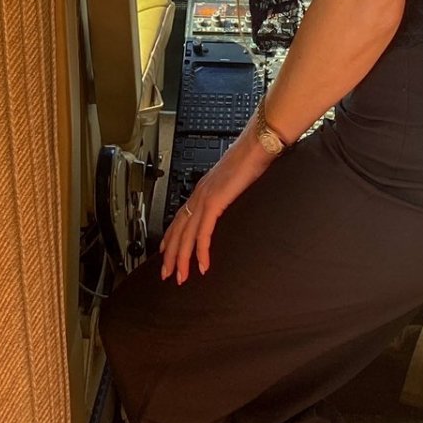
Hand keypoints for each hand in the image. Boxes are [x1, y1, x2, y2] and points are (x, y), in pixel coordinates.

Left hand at [159, 130, 275, 283]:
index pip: (180, 217)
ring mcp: (204, 198)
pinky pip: (203, 232)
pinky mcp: (214, 202)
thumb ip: (227, 193)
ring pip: (186, 235)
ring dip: (182, 259)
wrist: (257, 145)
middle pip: (178, 230)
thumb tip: (229, 200)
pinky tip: (202, 265)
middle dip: (171, 255)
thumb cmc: (250, 159)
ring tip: (181, 276)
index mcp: (202, 189)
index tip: (165, 252)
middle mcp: (199, 195)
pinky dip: (201, 251)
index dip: (170, 237)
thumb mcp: (234, 181)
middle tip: (168, 274)